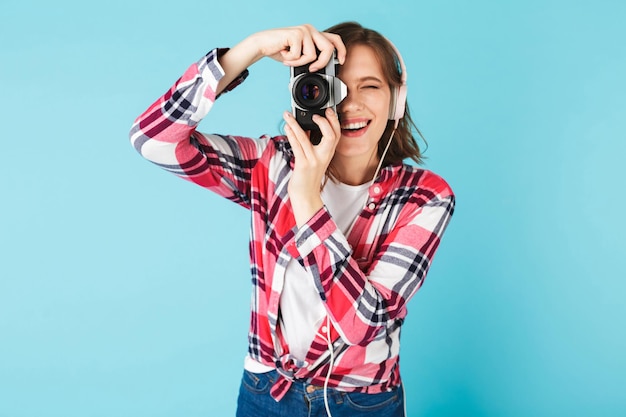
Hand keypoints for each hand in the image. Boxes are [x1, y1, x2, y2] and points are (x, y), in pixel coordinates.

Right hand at [250, 24, 345, 70]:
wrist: (262, 44)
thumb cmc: (280, 50)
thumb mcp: (300, 55)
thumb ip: (312, 57)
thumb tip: (323, 69)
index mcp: (314, 33)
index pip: (334, 39)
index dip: (341, 50)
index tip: (341, 61)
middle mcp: (311, 29)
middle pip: (328, 48)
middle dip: (321, 63)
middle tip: (311, 69)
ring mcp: (304, 31)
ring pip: (313, 55)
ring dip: (299, 62)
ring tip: (289, 59)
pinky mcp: (296, 34)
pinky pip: (300, 55)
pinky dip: (291, 60)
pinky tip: (284, 54)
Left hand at [283, 107, 341, 227]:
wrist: (305, 195)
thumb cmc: (307, 177)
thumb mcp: (314, 159)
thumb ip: (311, 144)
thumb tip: (303, 128)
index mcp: (327, 153)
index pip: (337, 134)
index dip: (334, 121)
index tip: (328, 111)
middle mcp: (323, 156)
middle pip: (331, 135)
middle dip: (324, 122)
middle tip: (314, 113)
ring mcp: (313, 161)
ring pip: (305, 138)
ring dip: (295, 124)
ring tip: (287, 115)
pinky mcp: (303, 165)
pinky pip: (296, 146)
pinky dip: (291, 134)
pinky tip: (287, 128)